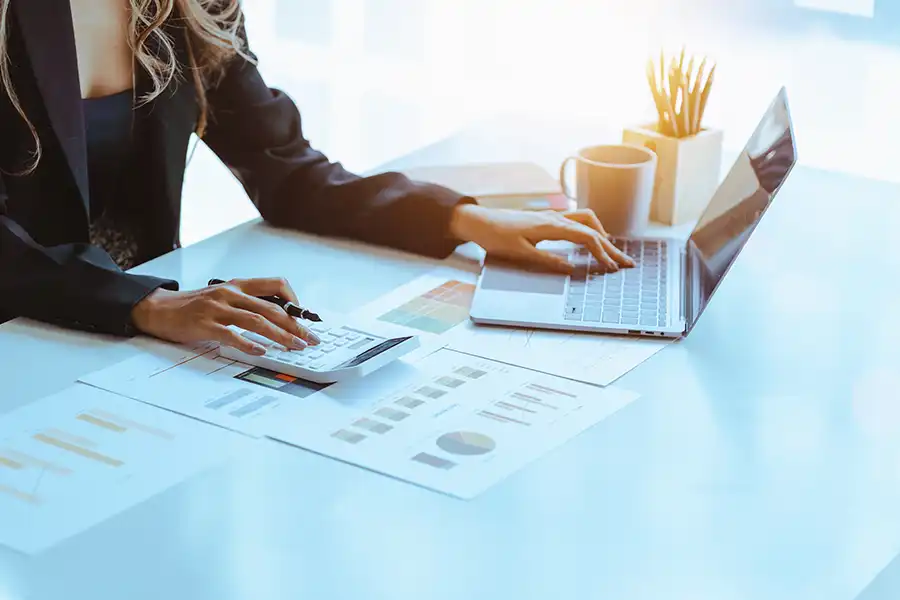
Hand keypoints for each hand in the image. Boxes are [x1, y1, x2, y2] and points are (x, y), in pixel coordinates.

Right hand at [131, 278, 320, 354]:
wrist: (158, 308)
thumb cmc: (194, 306)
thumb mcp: (224, 297)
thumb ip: (247, 304)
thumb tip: (278, 319)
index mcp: (238, 285)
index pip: (276, 284)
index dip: (294, 300)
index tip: (304, 318)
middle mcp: (230, 294)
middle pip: (272, 308)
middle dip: (295, 326)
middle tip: (310, 339)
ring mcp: (217, 308)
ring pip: (257, 321)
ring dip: (279, 336)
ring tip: (294, 347)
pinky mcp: (204, 324)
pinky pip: (231, 334)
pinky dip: (248, 344)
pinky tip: (261, 352)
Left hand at [449, 204, 635, 272]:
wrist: (478, 221)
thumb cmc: (496, 237)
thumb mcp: (520, 253)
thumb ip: (547, 260)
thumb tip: (571, 268)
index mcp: (551, 226)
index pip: (586, 237)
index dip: (602, 253)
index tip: (612, 268)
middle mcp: (555, 217)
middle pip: (592, 227)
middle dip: (611, 246)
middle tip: (626, 263)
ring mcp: (552, 216)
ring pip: (587, 220)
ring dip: (602, 234)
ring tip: (611, 252)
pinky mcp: (547, 219)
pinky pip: (576, 221)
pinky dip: (590, 230)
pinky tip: (591, 241)